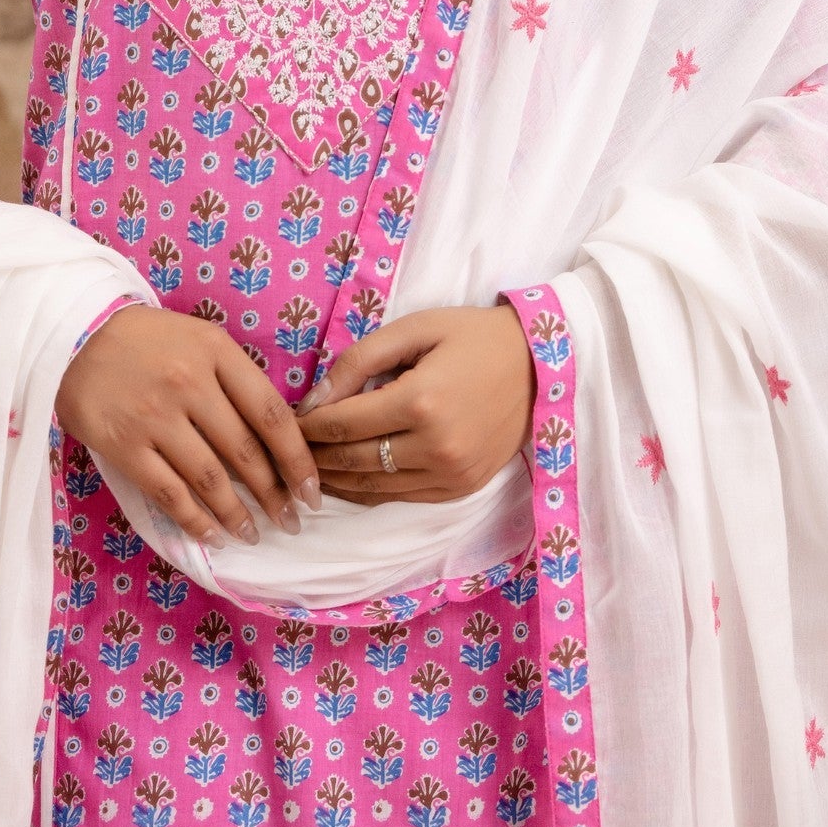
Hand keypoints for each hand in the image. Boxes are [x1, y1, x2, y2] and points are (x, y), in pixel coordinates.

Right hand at [54, 304, 321, 547]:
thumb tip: (277, 435)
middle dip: (275, 494)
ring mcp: (156, 417)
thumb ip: (235, 378)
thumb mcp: (200, 339)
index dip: (297, 458)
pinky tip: (212, 535)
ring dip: (238, 514)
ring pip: (210, 478)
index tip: (312, 489)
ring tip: (254, 534)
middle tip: (291, 521)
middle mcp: (190, 384)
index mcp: (216, 352)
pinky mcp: (125, 445)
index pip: (271, 413)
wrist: (75, 336)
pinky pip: (169, 492)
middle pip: (245, 451)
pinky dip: (194, 520)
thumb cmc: (148, 340)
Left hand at [293, 303, 536, 504]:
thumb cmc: (473, 337)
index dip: (307, 425)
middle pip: (351, 460)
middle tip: (287, 447)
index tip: (288, 420)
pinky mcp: (460, 489)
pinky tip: (346, 480)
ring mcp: (450, 474)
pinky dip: (367, 491)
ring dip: (334, 478)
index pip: (343, 424)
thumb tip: (314, 400)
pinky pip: (399, 497)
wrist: (540, 365)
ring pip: (371, 487)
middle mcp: (434, 447)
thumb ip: (360, 360)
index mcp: (420, 401)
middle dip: (313, 454)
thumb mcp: (415, 329)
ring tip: (307, 466)